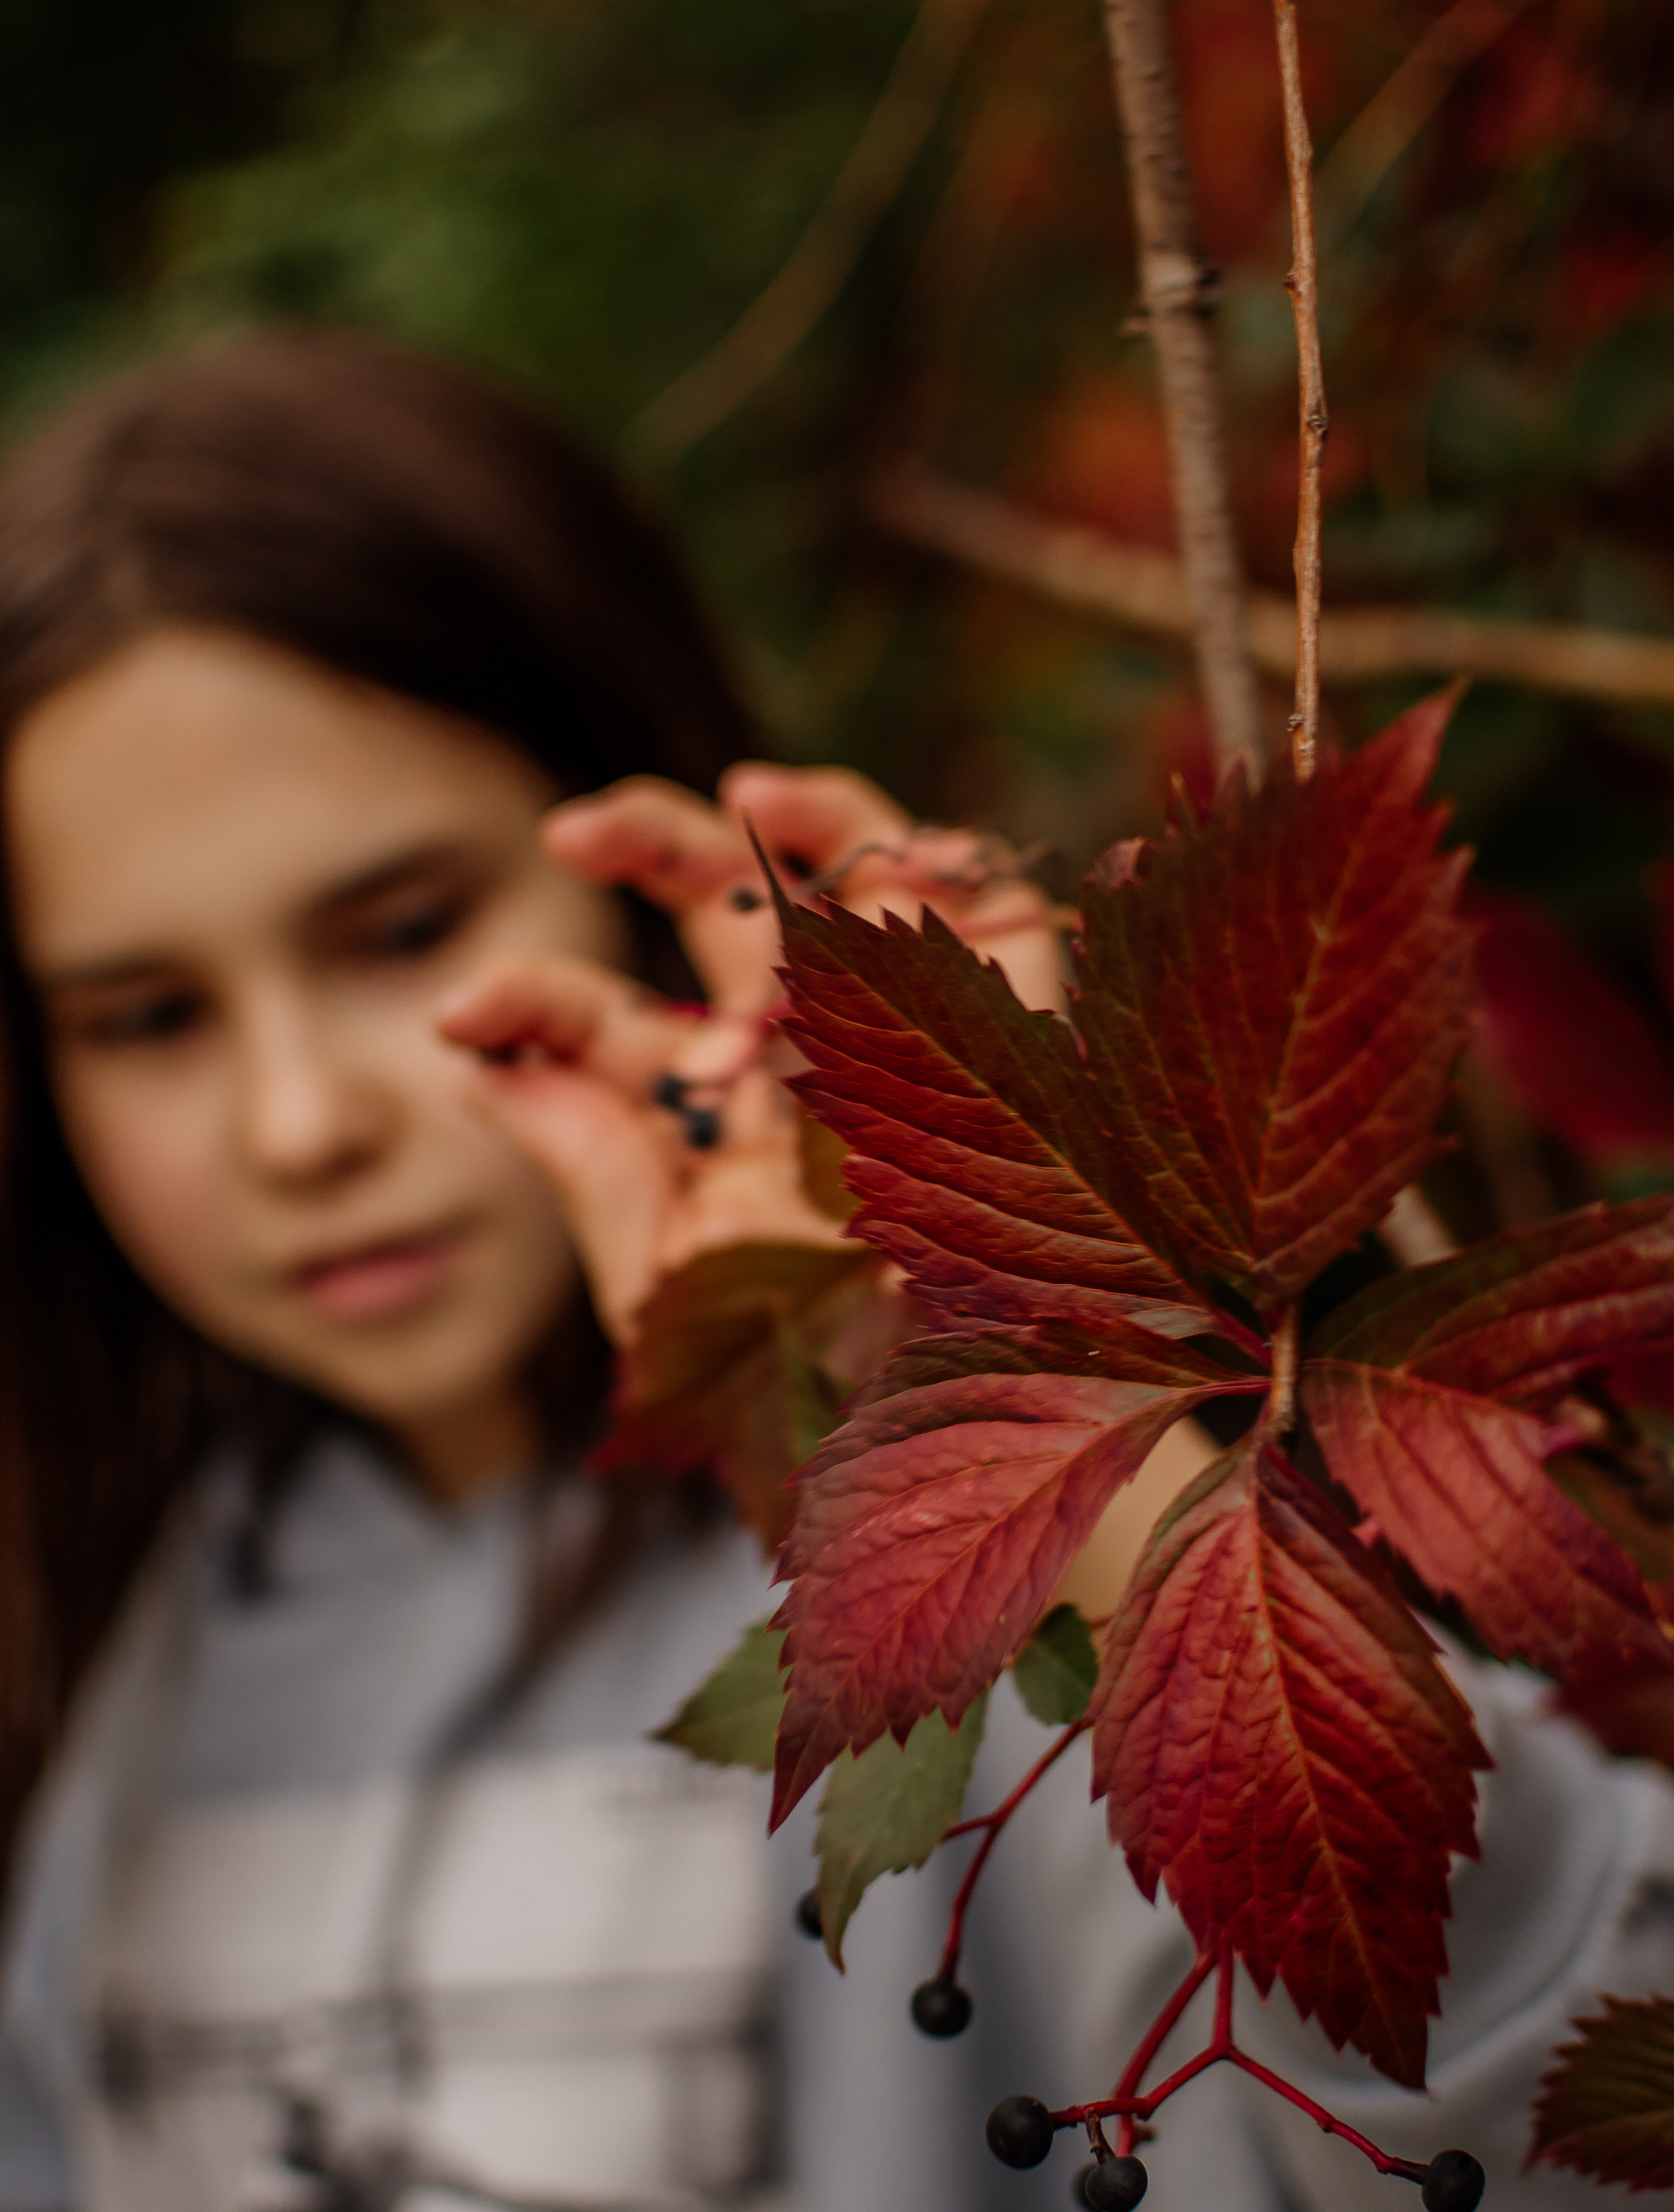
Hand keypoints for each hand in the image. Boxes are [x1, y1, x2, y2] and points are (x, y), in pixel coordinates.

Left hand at [436, 762, 1063, 1344]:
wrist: (981, 1421)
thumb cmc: (827, 1382)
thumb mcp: (682, 1290)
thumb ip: (596, 1177)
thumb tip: (486, 1075)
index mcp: (718, 1125)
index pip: (609, 1028)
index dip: (530, 1004)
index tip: (457, 1014)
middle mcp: (808, 1058)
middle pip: (722, 917)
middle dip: (647, 848)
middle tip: (568, 831)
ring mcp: (914, 1027)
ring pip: (848, 878)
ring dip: (793, 818)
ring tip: (738, 790)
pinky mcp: (1019, 1017)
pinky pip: (981, 906)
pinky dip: (928, 853)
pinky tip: (887, 842)